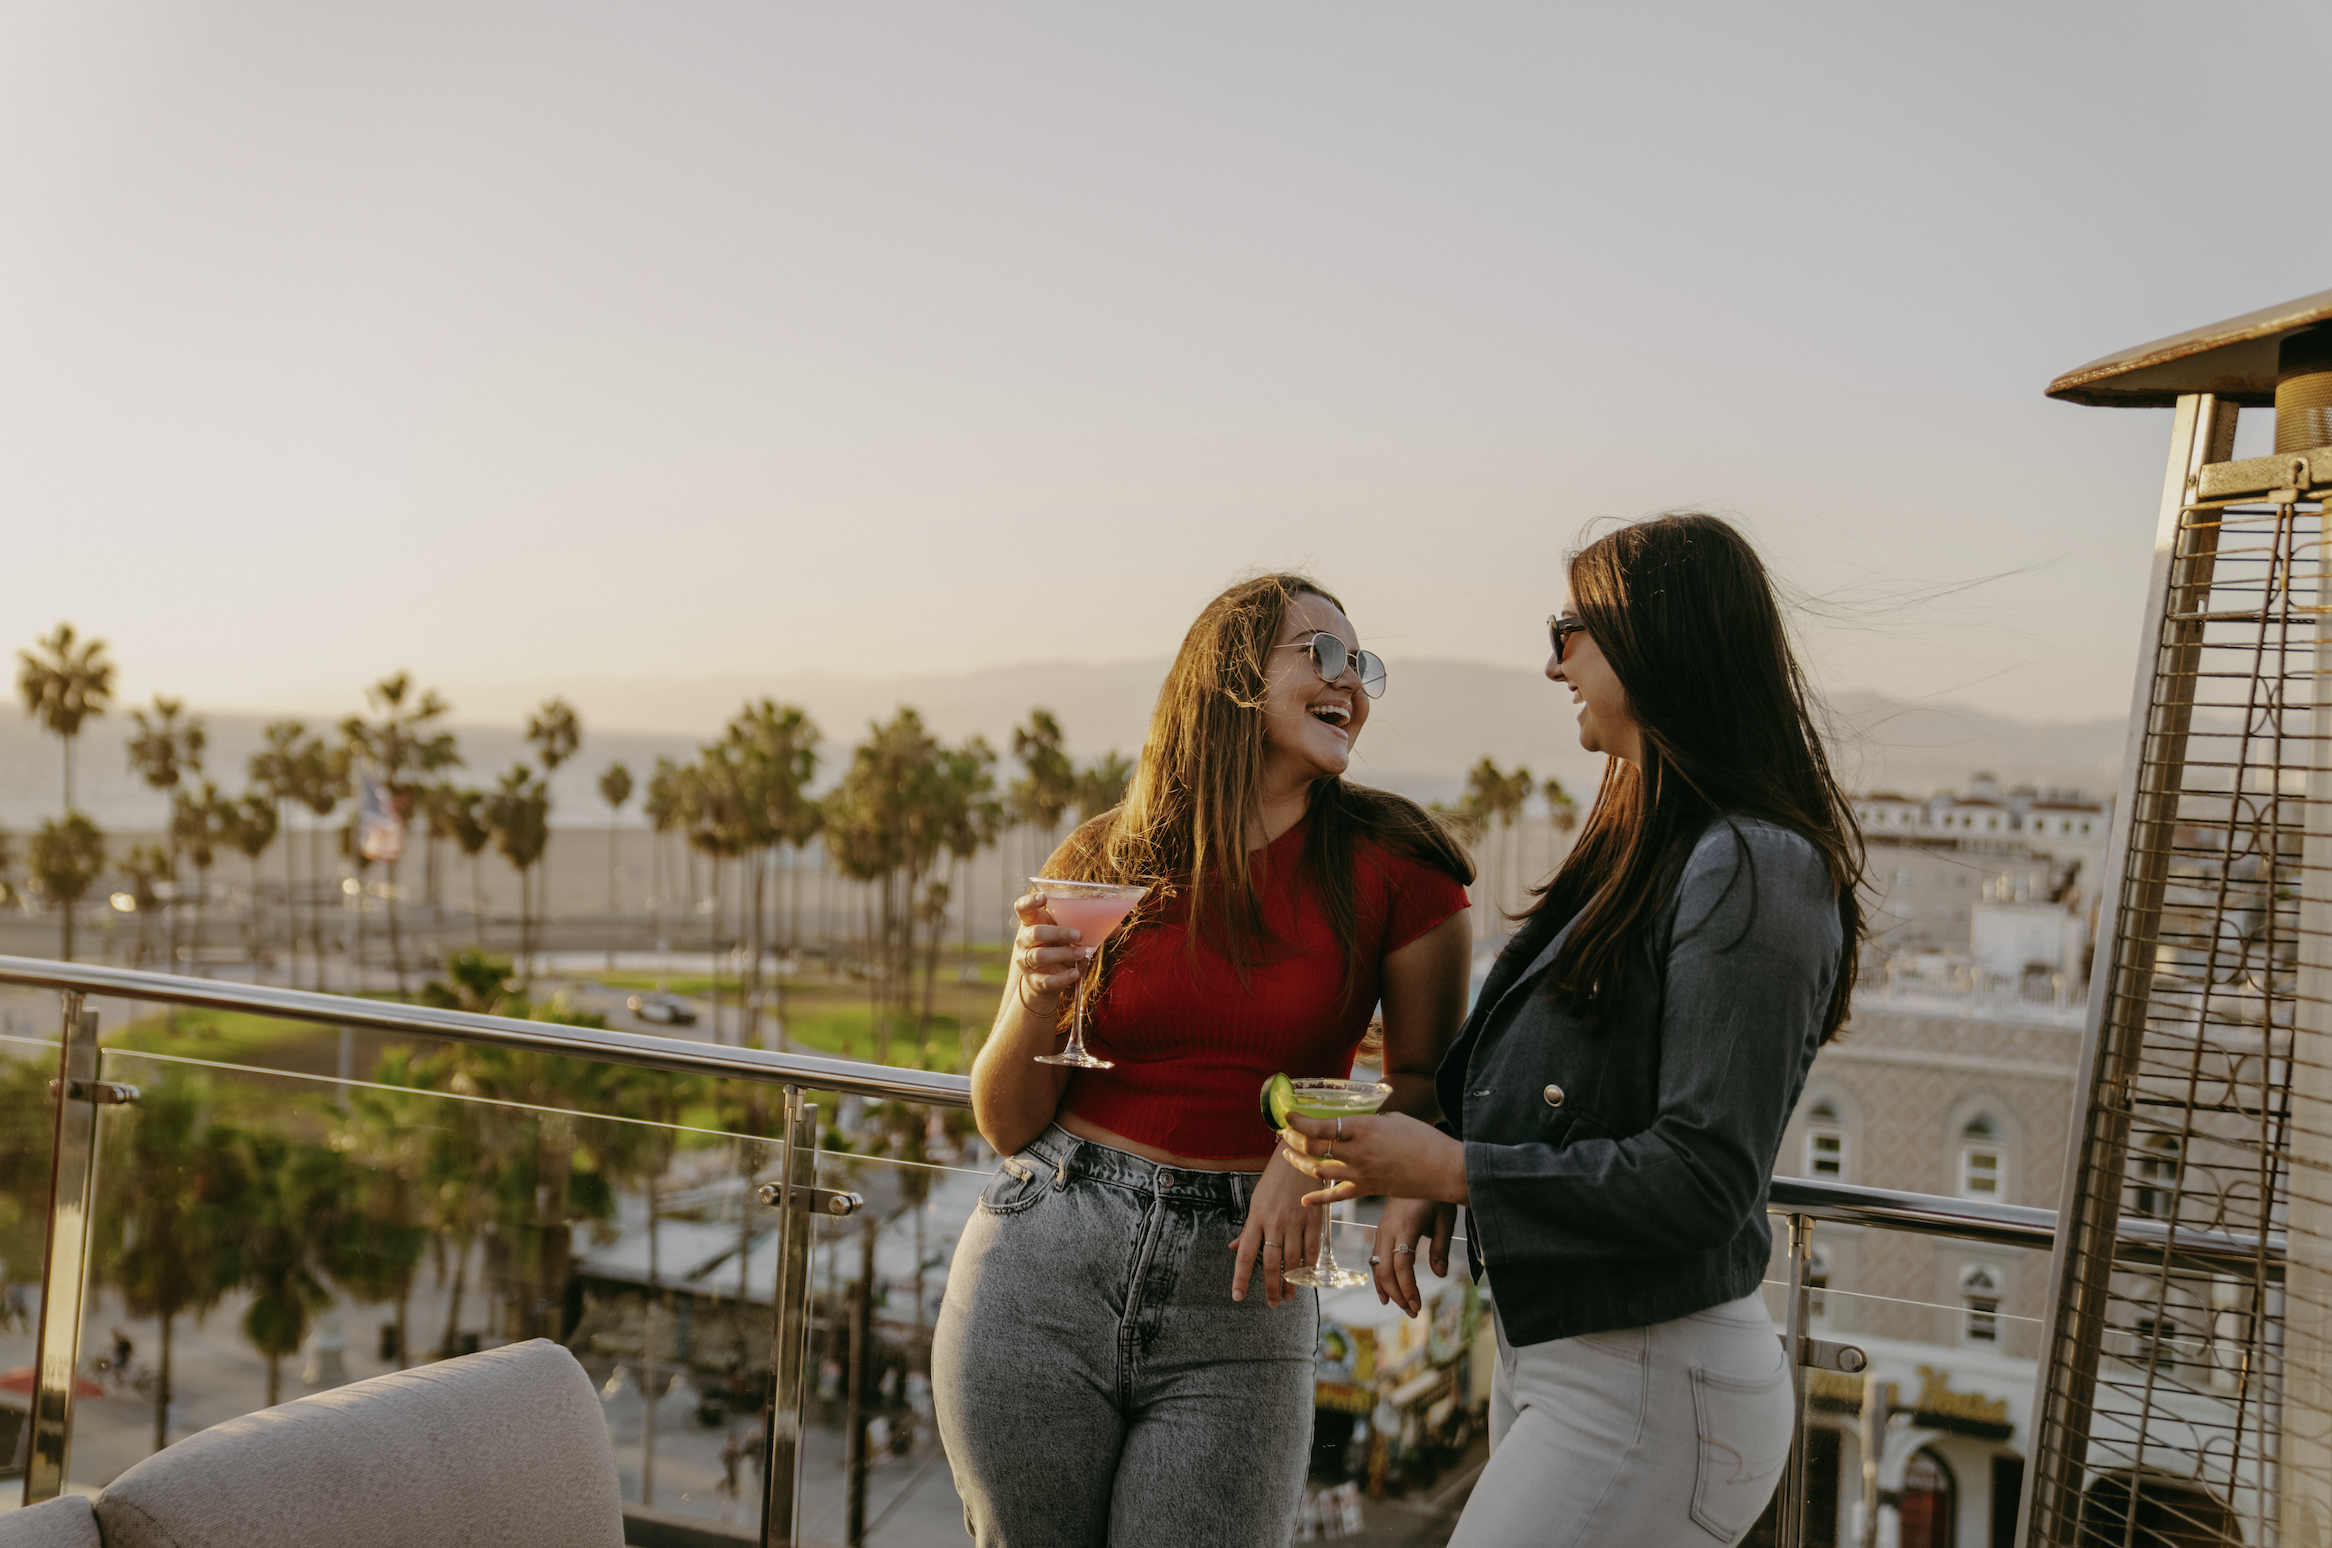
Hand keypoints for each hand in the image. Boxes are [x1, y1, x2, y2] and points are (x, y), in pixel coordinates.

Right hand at [1009, 890, 1092, 1014]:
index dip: (1030, 901)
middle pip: (1035, 932)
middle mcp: (1025, 940)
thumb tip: (1118, 925)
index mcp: (1032, 923)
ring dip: (1063, 953)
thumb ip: (1089, 928)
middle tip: (1079, 934)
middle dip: (1058, 933)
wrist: (1045, 981)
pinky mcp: (1034, 980)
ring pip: (1039, 956)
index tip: (1044, 898)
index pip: (1021, 908)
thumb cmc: (1058, 948)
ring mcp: (1026, 961)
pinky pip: (1046, 980)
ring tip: (1083, 953)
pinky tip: (1076, 973)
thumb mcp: (1068, 935)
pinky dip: (1062, 977)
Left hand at [1228, 1151, 1320, 1308]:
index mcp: (1256, 1218)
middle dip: (1270, 1288)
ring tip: (1290, 1296)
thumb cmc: (1276, 1179)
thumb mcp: (1257, 1200)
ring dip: (1291, 1283)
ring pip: (1293, 1261)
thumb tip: (1234, 1248)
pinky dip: (1310, 1267)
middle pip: (1270, 1264)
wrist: (1301, 1154)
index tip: (1237, 1296)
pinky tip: (1307, 1277)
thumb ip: (1248, 1228)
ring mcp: (1296, 1222)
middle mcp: (1275, 1222)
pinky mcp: (1315, 1220)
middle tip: (1273, 1304)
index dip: (1240, 1278)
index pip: (1245, 1255)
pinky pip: (1312, 1250)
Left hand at [1279, 1111, 1468, 1208]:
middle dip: (1293, 1139)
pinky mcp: (1367, 1190)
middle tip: (1285, 1133)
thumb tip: (1354, 1126)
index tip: (1287, 1115)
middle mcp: (1357, 1151)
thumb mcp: (1392, 1119)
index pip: (1320, 1126)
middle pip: (1313, 1148)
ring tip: (1288, 1155)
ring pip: (1318, 1170)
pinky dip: (1318, 1198)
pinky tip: (1305, 1199)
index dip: (1299, 1121)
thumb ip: (1368, 1123)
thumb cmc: (1422, 1138)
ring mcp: (1360, 1174)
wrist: (1443, 1169)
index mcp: (1363, 1128)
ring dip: (1299, 1163)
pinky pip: (1336, 1196)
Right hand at [1372, 1197, 1455, 1315]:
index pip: (1402, 1263)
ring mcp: (1381, 1229)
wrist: (1417, 1171)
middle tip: (1414, 1312)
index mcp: (1406, 1225)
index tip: (1418, 1305)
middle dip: (1399, 1294)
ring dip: (1389, 1289)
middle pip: (1386, 1269)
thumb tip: (1440, 1275)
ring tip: (1404, 1307)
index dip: (1408, 1287)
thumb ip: (1441, 1247)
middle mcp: (1388, 1228)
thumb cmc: (1436, 1196)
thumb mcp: (1445, 1219)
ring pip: (1378, 1266)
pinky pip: (1375, 1259)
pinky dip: (1379, 1278)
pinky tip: (1385, 1294)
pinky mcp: (1380, 1230)